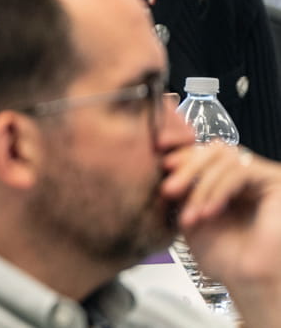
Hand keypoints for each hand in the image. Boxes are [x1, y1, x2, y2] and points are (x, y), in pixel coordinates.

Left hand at [160, 143, 280, 320]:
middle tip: (168, 190)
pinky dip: (218, 189)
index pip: (204, 153)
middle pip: (214, 151)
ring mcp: (263, 178)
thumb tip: (164, 160)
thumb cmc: (223, 257)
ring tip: (190, 215)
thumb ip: (181, 187)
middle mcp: (248, 176)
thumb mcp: (189, 213)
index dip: (182, 156)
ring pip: (225, 160)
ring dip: (201, 187)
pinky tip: (209, 212)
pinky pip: (241, 171)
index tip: (163, 166)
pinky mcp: (276, 181)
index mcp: (227, 180)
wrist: (247, 282)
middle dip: (187, 168)